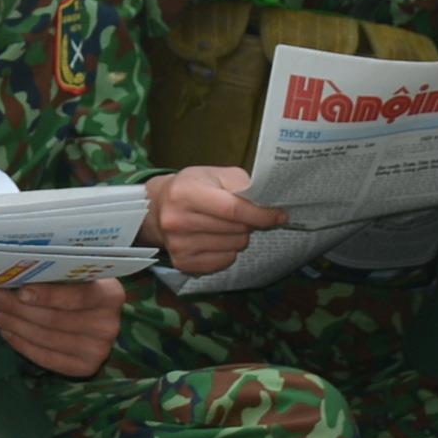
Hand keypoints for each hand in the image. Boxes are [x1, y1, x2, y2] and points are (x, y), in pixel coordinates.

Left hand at [0, 276, 126, 378]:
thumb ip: (52, 274)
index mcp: (111, 295)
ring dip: (12, 324)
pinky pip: (45, 358)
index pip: (78, 296)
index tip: (20, 291)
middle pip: (54, 319)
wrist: (97, 318)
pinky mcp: (84, 368)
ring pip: (45, 338)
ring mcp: (98, 350)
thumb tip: (6, 272)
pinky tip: (5, 330)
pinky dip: (21, 344)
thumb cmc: (79, 288)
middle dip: (16, 308)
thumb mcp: (75, 275)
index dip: (48, 295)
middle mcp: (108, 325)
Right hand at [146, 167, 286, 280]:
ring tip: (224, 226)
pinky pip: (224, 261)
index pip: (233, 210)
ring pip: (234, 247)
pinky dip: (228, 252)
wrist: (156, 209)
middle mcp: (178, 221)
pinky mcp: (182, 263)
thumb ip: (240, 184)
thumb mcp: (213, 174)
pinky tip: (216, 239)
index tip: (280, 216)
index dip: (261, 215)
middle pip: (236, 230)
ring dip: (238, 237)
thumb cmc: (191, 187)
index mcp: (185, 193)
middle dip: (249, 224)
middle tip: (243, 216)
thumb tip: (269, 204)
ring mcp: (178, 245)